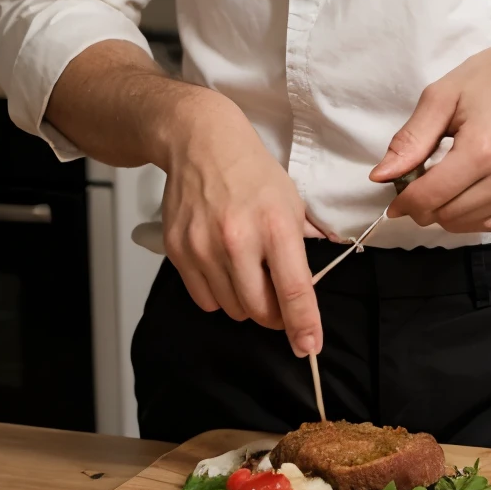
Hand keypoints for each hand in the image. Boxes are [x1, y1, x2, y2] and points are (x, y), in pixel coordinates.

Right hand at [156, 87, 326, 355]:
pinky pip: (204, 298)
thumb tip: (311, 284)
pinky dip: (218, 294)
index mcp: (275, 224)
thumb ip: (303, 242)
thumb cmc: (250, 169)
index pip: (294, 290)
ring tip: (247, 270)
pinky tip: (223, 267)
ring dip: (245, 302)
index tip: (309, 347)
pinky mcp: (179, 250)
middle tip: (277, 297)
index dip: (304, 325)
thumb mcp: (291, 199)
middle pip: (260, 309)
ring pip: (231, 308)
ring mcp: (204, 246)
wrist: (201, 142)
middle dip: (274, 314)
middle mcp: (238, 238)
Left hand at [370, 25, 490, 233]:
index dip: (403, 200)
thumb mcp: (443, 95)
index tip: (393, 192)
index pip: (429, 197)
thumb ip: (411, 139)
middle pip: (445, 216)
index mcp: (481, 150)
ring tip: (444, 178)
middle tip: (420, 175)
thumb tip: (381, 176)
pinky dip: (471, 215)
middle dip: (423, 203)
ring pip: (466, 225)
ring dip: (446, 210)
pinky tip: (466, 190)